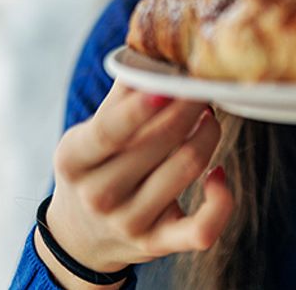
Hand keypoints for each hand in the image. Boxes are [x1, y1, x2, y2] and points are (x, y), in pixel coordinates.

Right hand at [37, 82, 232, 288]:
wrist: (82, 237)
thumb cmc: (93, 170)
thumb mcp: (88, 134)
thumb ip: (120, 96)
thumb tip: (153, 50)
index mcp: (74, 160)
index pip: (109, 131)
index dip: (140, 108)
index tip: (169, 86)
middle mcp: (99, 195)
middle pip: (160, 144)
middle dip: (190, 109)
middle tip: (201, 88)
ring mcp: (129, 223)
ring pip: (187, 169)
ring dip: (209, 134)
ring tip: (209, 117)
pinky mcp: (158, 244)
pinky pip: (202, 228)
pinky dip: (221, 200)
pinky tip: (219, 174)